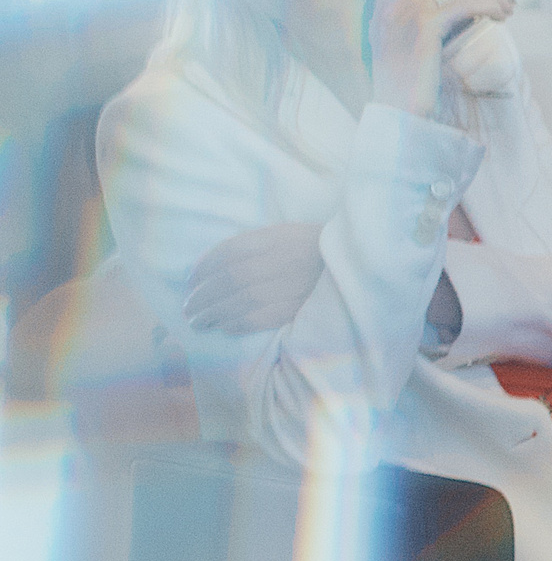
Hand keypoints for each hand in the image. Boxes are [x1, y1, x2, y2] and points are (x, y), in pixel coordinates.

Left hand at [184, 222, 323, 334]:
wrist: (354, 264)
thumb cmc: (311, 248)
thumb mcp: (283, 233)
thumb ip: (251, 245)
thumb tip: (208, 266)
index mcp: (276, 238)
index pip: (228, 253)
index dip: (203, 269)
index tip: (190, 282)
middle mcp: (281, 261)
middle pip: (230, 280)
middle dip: (203, 296)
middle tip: (188, 308)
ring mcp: (291, 286)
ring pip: (241, 302)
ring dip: (214, 314)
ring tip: (199, 322)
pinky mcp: (299, 308)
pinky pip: (260, 319)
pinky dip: (237, 324)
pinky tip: (225, 326)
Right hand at [368, 0, 513, 116]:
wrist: (399, 117)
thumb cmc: (411, 91)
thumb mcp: (412, 54)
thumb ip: (427, 31)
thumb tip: (465, 16)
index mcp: (381, 15)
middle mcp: (389, 11)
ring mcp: (405, 17)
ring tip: (509, 5)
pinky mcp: (424, 28)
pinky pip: (463, 5)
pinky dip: (487, 3)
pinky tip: (501, 14)